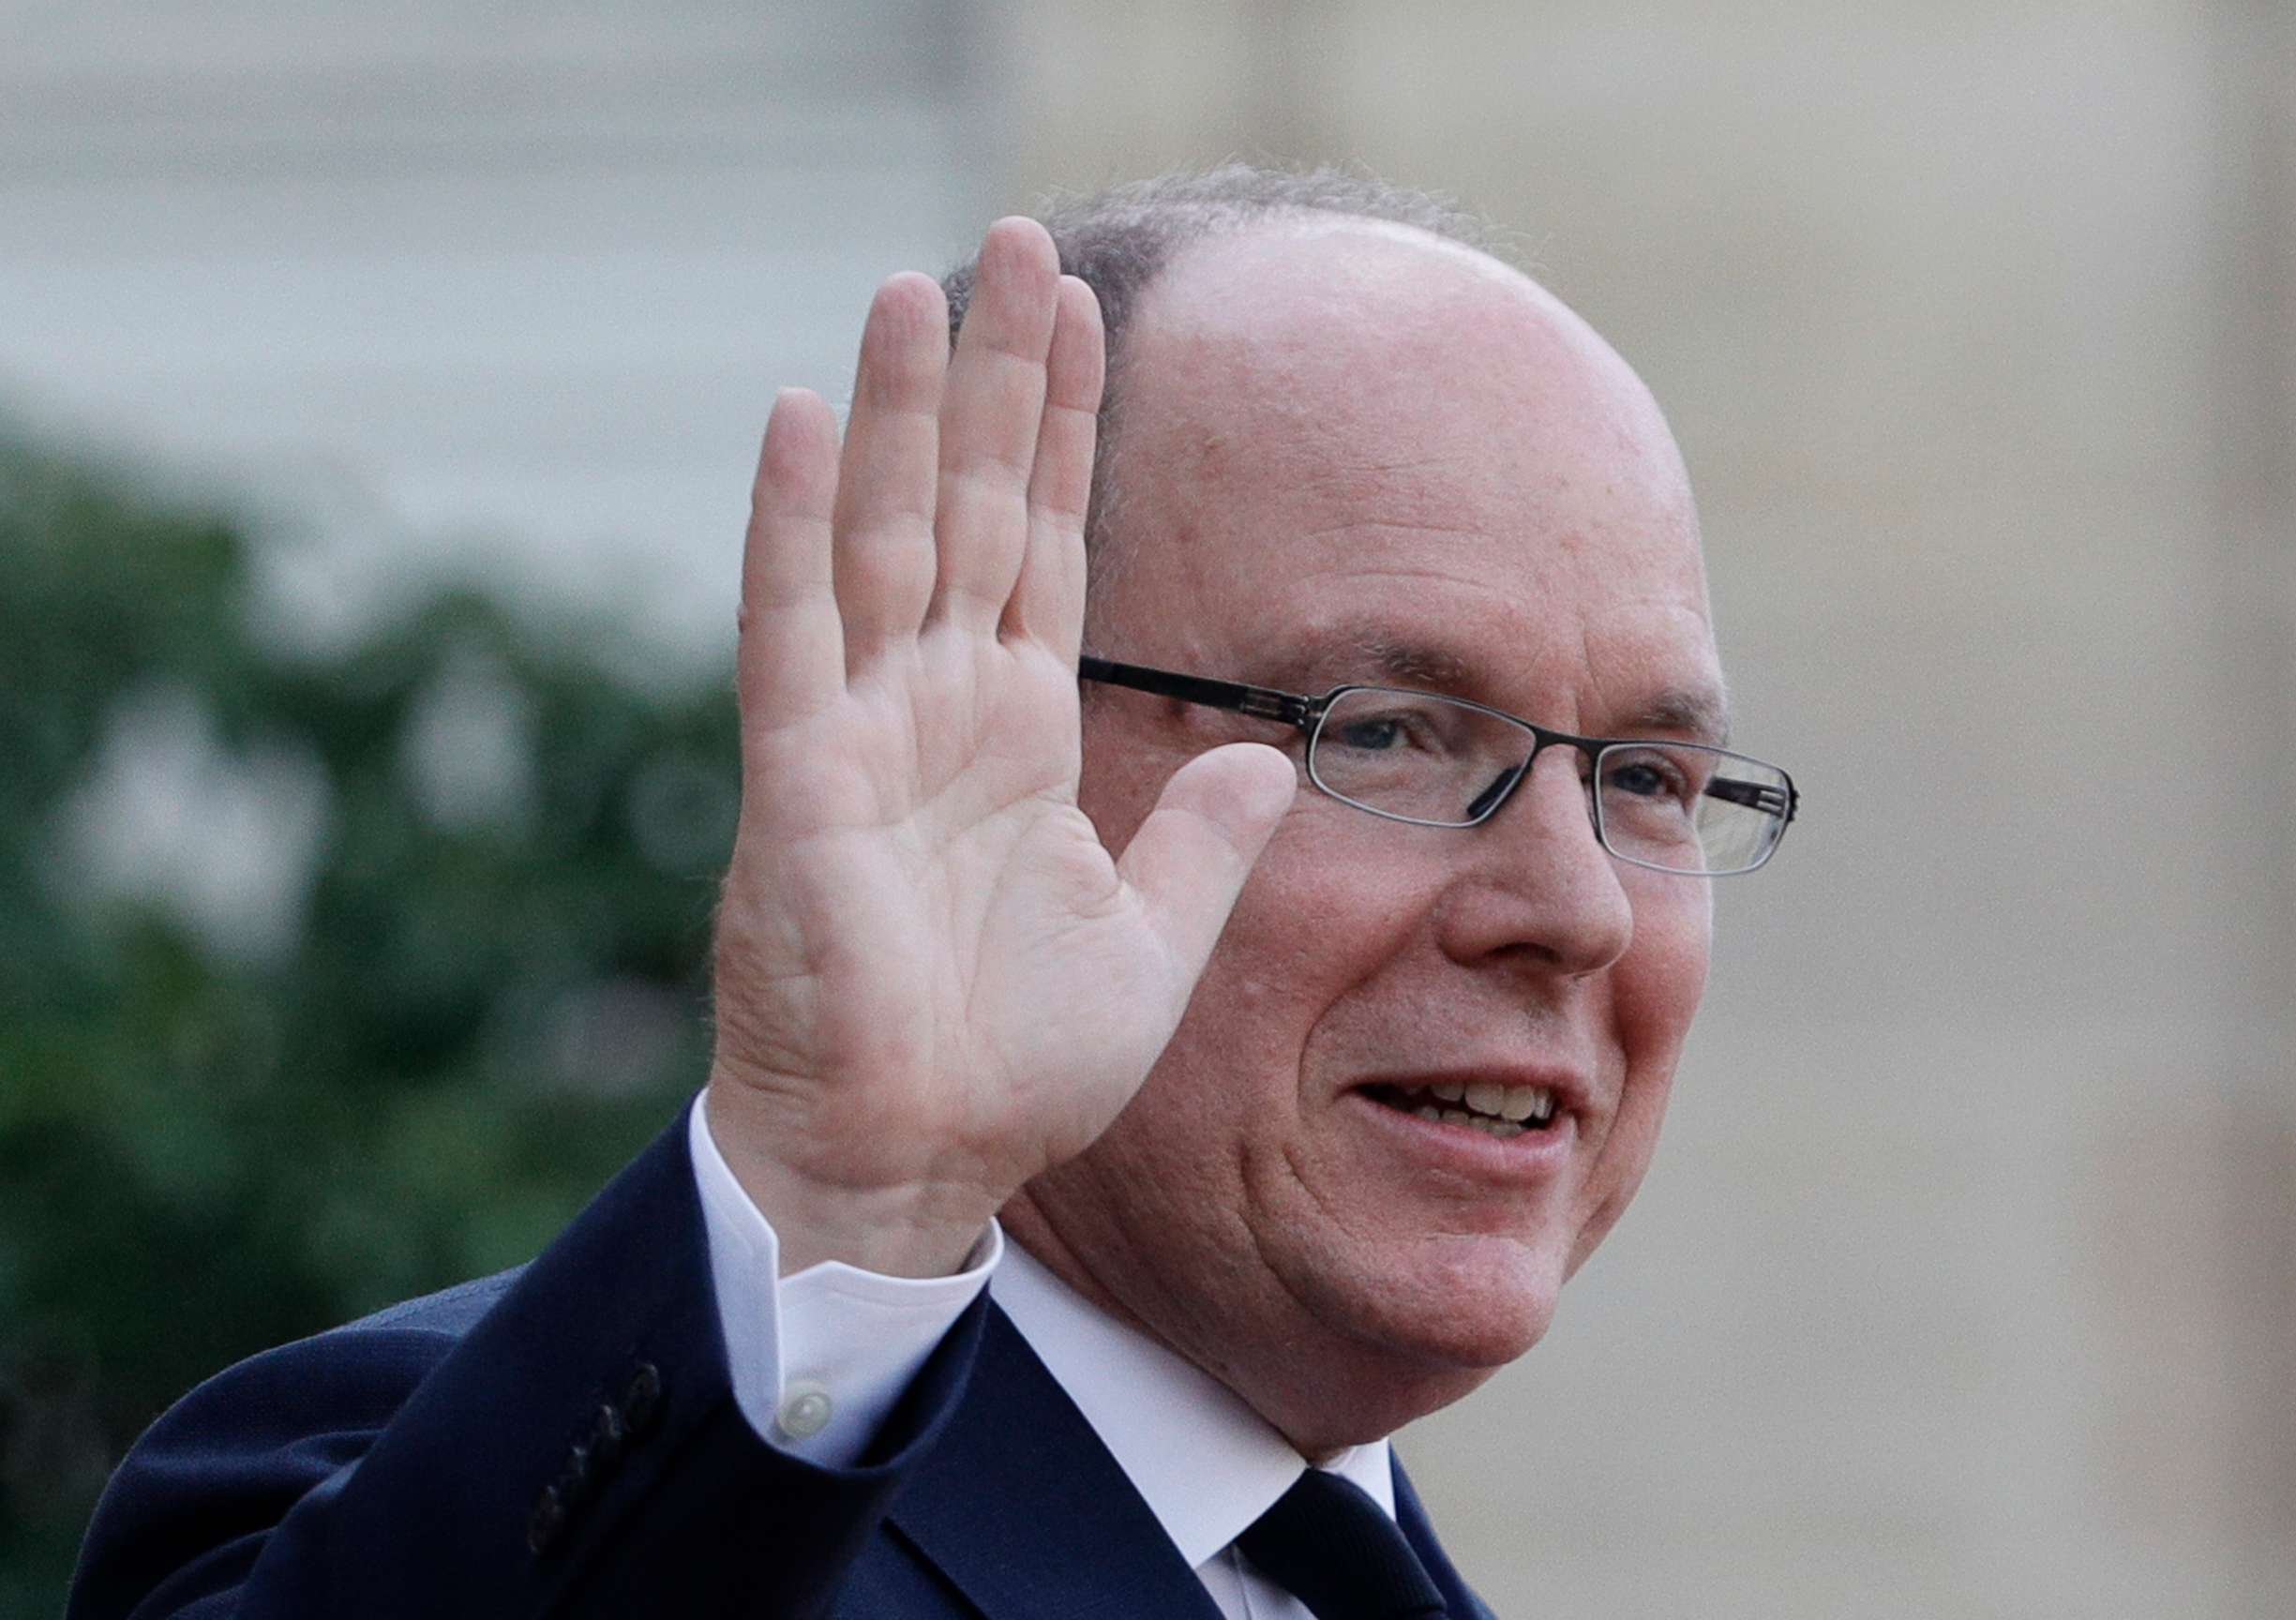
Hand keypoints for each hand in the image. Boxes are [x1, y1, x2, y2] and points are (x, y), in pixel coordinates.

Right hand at [705, 219, 1296, 1276]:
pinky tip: (810, 415)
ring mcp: (863, 731)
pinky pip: (793, 628)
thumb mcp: (1152, 942)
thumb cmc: (1012, 1067)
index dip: (1067, 434)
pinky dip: (796, 523)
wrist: (913, 1163)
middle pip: (973, 507)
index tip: (1087, 318)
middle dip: (996, 378)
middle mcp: (939, 707)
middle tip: (1016, 244)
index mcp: (1019, 732)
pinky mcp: (800, 778)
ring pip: (885, 535)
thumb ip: (1205, 841)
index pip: (1049, 546)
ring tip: (922, 285)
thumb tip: (1265, 753)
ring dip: (903, 410)